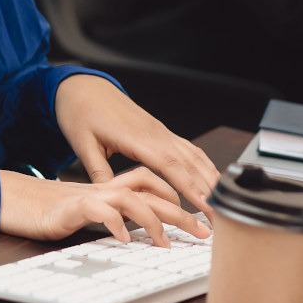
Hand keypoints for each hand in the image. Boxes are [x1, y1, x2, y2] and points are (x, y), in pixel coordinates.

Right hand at [0, 167, 209, 245]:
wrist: (11, 199)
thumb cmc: (46, 209)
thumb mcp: (85, 214)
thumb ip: (109, 218)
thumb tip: (135, 235)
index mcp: (108, 188)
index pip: (150, 183)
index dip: (176, 198)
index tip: (197, 219)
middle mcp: (103, 189)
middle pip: (151, 192)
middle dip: (181, 212)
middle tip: (202, 233)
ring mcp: (89, 196)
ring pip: (131, 198)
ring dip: (153, 221)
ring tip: (165, 244)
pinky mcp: (71, 207)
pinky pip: (100, 210)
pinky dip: (116, 224)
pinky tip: (124, 239)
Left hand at [54, 74, 220, 221]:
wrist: (84, 87)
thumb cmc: (81, 112)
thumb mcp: (83, 144)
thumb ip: (99, 172)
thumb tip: (111, 198)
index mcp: (137, 137)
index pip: (170, 165)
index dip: (190, 186)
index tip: (205, 205)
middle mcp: (155, 133)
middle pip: (189, 163)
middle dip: (207, 189)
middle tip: (221, 215)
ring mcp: (160, 131)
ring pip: (193, 156)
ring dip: (209, 178)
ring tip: (222, 203)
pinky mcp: (160, 131)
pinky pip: (188, 148)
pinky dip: (202, 164)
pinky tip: (209, 177)